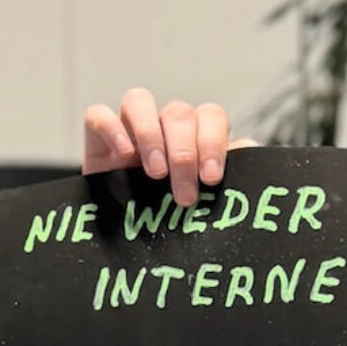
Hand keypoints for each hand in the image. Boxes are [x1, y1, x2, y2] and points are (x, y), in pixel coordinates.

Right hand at [82, 90, 253, 207]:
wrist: (130, 245)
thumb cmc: (175, 220)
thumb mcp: (206, 203)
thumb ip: (232, 176)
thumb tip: (248, 149)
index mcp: (195, 137)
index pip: (210, 116)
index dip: (213, 142)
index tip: (211, 178)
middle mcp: (164, 127)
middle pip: (178, 114)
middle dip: (184, 153)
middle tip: (184, 193)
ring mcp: (130, 129)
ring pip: (139, 101)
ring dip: (150, 134)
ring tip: (155, 172)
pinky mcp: (98, 138)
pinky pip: (98, 115)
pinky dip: (111, 128)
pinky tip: (123, 154)